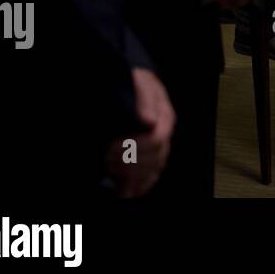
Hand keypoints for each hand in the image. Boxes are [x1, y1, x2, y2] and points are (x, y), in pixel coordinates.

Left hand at [106, 67, 174, 197]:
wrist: (137, 82)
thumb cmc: (137, 82)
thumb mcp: (140, 83)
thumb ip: (144, 99)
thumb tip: (148, 120)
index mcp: (165, 116)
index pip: (156, 139)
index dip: (134, 147)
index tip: (112, 147)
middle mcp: (165, 132)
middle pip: (156, 157)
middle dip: (131, 162)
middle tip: (109, 161)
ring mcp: (161, 143)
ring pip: (155, 167)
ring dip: (135, 175)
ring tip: (115, 174)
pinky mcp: (153, 152)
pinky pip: (154, 172)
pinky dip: (144, 183)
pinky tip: (133, 191)